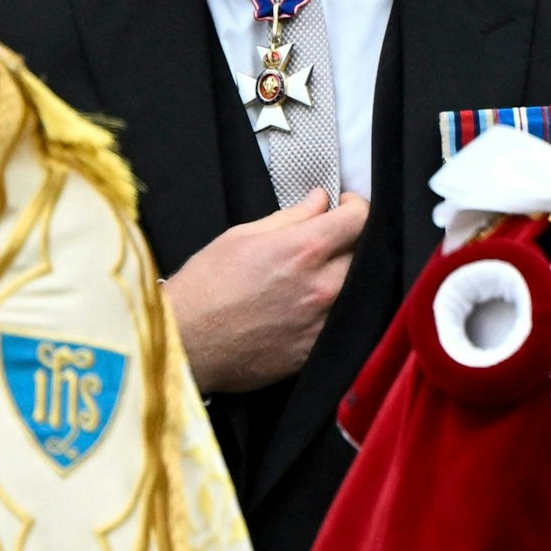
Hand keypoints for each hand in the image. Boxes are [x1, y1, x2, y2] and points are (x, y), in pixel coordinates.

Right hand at [163, 191, 368, 393]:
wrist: (185, 345)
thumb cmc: (205, 286)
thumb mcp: (241, 236)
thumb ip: (291, 217)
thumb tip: (320, 200)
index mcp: (303, 250)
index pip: (359, 218)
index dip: (354, 205)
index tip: (343, 206)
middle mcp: (322, 286)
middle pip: (365, 253)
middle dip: (350, 240)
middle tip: (328, 240)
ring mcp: (323, 322)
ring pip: (356, 289)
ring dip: (343, 275)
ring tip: (317, 273)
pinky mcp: (316, 350)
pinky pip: (340, 320)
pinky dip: (332, 307)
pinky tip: (306, 304)